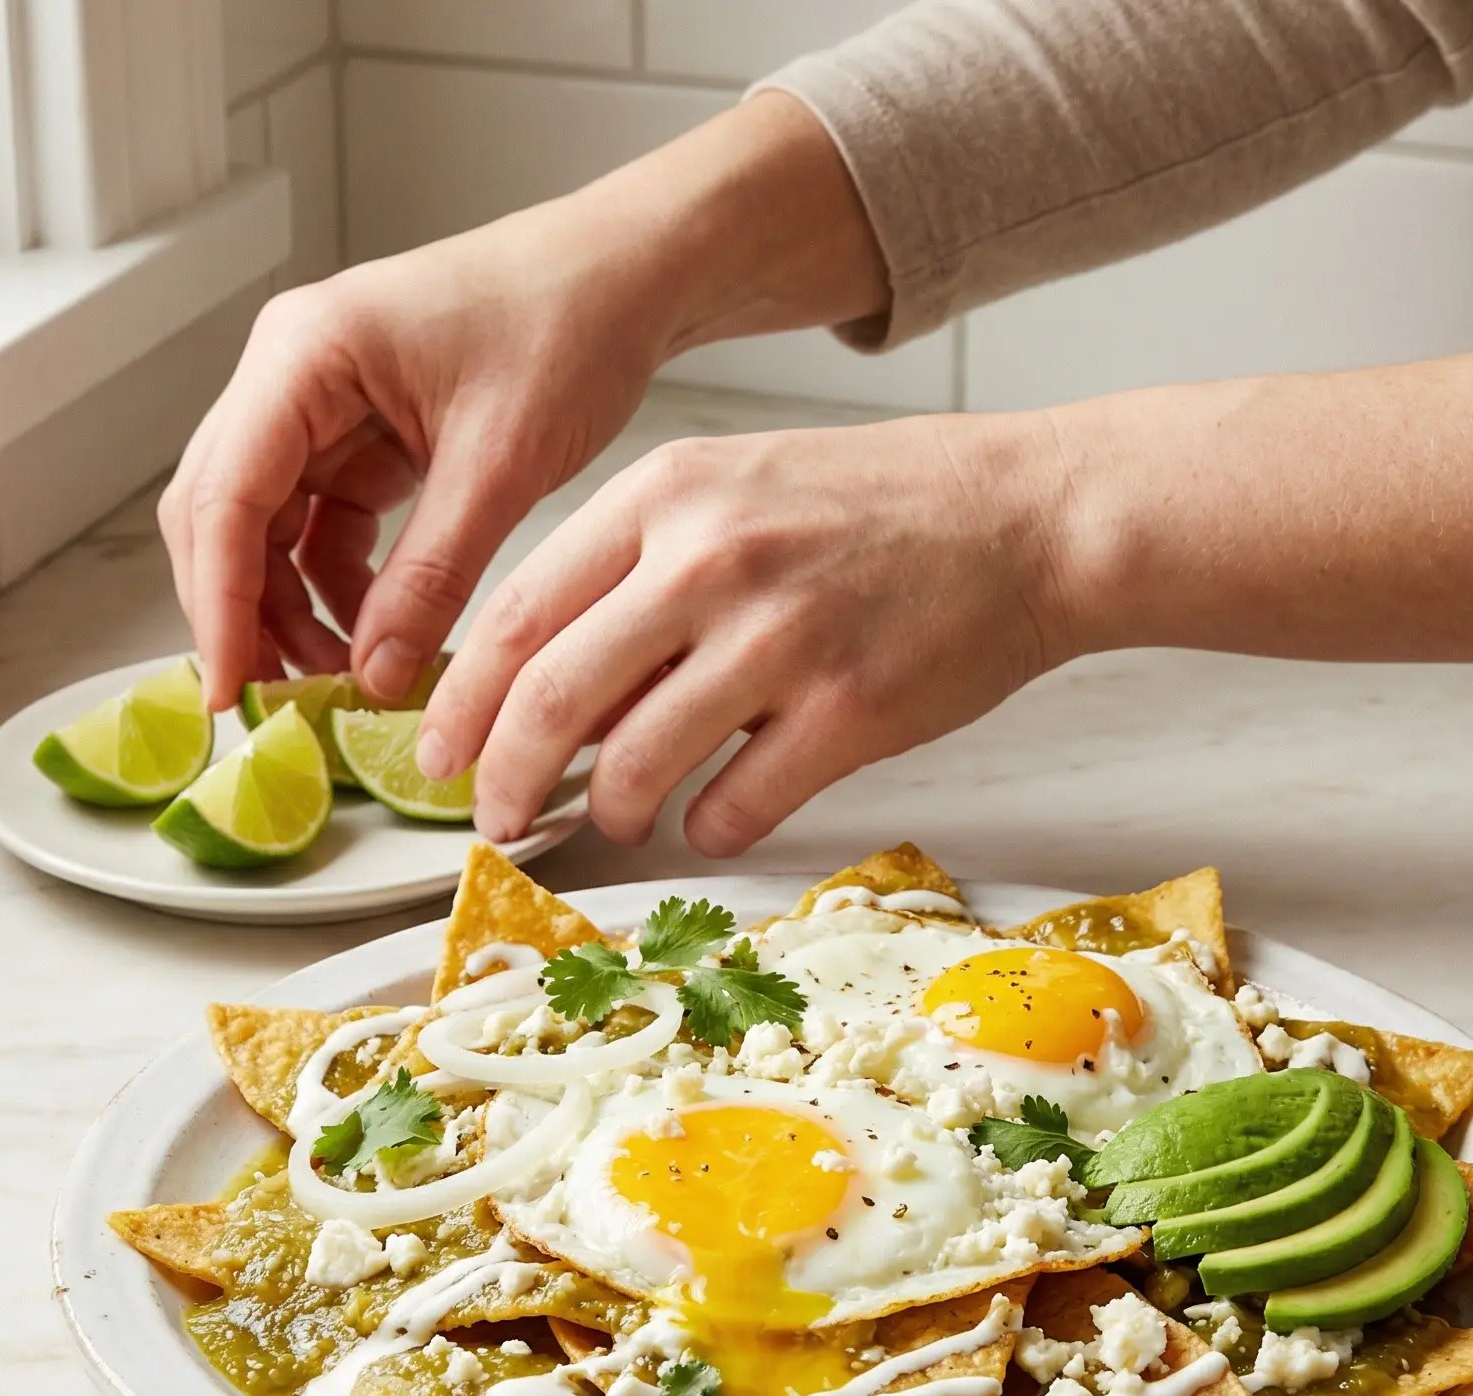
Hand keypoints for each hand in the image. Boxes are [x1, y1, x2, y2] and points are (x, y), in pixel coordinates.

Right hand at [159, 94, 888, 712]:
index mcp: (305, 354)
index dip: (219, 604)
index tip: (233, 690)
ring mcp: (320, 404)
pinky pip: (321, 525)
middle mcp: (291, 373)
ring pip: (264, 527)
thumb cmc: (569, 326)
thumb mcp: (502, 464)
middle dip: (241, 611)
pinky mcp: (359, 434)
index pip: (225, 496)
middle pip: (221, 513)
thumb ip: (432, 575)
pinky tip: (376, 638)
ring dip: (289, 606)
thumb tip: (373, 675)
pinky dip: (338, 587)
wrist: (626, 276)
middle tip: (276, 703)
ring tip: (341, 680)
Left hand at [417, 412, 1078, 856]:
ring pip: (636, 764)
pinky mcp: (849, 709)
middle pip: (552, 697)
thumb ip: (637, 570)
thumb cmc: (878, 508)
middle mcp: (711, 559)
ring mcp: (782, 636)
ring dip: (612, 811)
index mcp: (666, 495)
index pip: (517, 613)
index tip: (442, 754)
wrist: (1030, 514)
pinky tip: (714, 814)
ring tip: (623, 815)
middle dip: (505, 780)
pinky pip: (736, 804)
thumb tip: (548, 687)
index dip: (462, 702)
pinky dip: (707, 827)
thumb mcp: (735, 491)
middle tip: (498, 819)